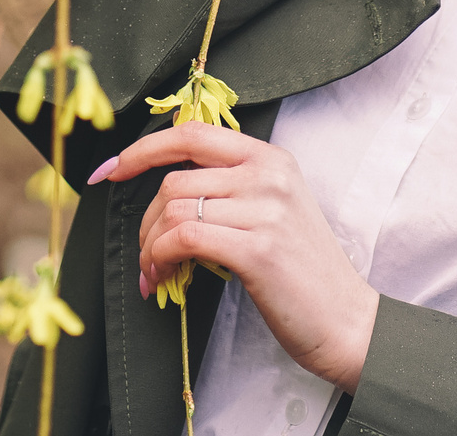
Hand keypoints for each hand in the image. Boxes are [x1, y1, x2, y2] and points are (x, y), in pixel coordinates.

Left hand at [93, 122, 378, 391]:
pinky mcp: (257, 248)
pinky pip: (184, 238)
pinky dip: (162, 258)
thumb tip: (163, 189)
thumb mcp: (272, 210)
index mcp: (270, 158)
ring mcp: (265, 210)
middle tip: (147, 254)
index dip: (142, 150)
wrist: (346, 321)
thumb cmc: (301, 271)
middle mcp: (268, 175)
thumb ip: (229, 188)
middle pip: (174, 181)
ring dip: (151, 246)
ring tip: (156, 271)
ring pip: (173, 211)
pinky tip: (164, 276)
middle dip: (146, 221)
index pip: (191, 134)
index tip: (110, 171)